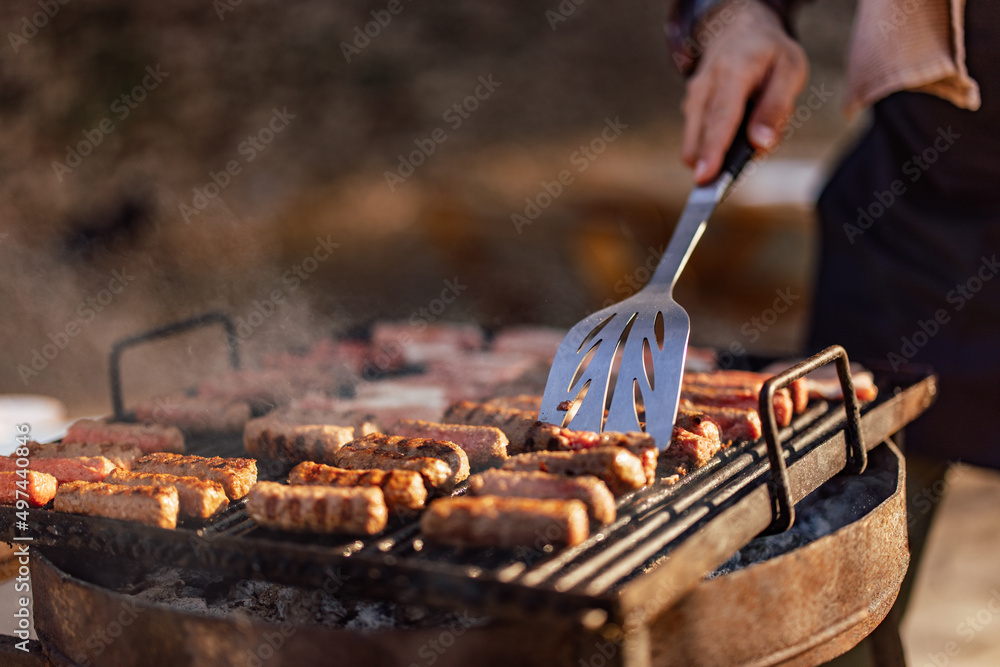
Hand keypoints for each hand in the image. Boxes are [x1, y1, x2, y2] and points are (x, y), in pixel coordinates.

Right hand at [681, 0, 808, 183]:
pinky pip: (700, 138)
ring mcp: (692, 99)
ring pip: (697, 143)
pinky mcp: (690, 109)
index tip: (705, 177)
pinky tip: (740, 124)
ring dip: (724, 150)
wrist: (739, 29)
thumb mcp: (789, 71)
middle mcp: (704, 88)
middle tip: (760, 142)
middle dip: (724, 158)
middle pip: (701, 139)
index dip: (713, 151)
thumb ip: (776, 108)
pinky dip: (719, 143)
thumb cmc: (769, 53)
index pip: (721, 119)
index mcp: (732, 74)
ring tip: (754, 125)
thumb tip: (761, 144)